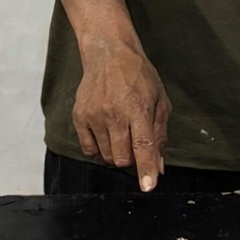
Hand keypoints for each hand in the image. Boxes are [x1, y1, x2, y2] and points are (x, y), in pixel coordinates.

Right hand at [72, 42, 170, 192]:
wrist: (108, 53)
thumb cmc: (138, 75)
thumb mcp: (159, 100)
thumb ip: (160, 134)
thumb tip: (159, 165)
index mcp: (138, 108)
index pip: (143, 145)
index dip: (146, 168)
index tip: (148, 186)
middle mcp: (114, 112)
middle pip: (122, 157)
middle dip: (132, 159)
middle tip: (135, 142)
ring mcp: (94, 115)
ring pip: (106, 156)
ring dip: (116, 154)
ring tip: (121, 132)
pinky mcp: (79, 116)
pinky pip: (89, 150)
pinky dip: (100, 151)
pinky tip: (107, 137)